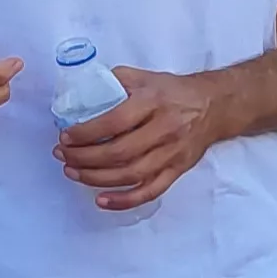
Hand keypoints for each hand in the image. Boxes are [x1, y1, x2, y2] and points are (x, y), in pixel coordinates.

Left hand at [57, 67, 221, 209]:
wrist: (213, 106)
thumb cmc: (171, 91)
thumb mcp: (143, 77)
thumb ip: (113, 82)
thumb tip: (79, 93)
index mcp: (152, 102)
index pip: (114, 122)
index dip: (86, 133)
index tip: (65, 137)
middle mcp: (164, 129)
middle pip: (119, 152)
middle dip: (84, 158)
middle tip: (63, 156)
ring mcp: (172, 153)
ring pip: (131, 174)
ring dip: (96, 178)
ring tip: (73, 173)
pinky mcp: (177, 170)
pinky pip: (150, 191)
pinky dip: (124, 200)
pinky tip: (101, 200)